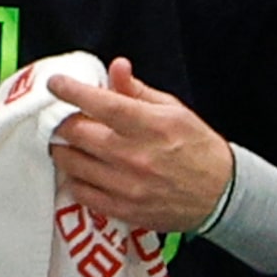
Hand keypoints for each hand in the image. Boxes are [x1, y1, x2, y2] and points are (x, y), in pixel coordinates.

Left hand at [46, 57, 233, 231]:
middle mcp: (135, 155)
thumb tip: (116, 67)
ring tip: (70, 143)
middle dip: (62, 122)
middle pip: (77, 134)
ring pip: (72, 164)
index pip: (101, 103)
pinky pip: (81, 193)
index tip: (56, 83)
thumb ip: (138, 91)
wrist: (220, 194)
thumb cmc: (197, 147)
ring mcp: (126, 186)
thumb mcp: (174, 110)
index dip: (72, 90)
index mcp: (151, 125)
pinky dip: (75, 178)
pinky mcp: (123, 209)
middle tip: (61, 118)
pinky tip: (82, 170)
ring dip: (64, 150)